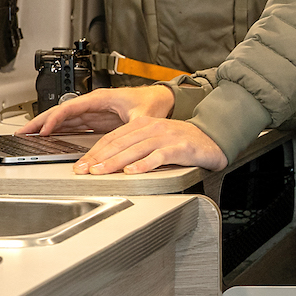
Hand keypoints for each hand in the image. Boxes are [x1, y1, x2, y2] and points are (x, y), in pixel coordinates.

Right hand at [18, 85, 173, 136]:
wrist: (160, 100)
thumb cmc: (151, 101)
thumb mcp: (143, 115)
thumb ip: (133, 125)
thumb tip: (128, 137)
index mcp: (100, 98)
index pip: (70, 108)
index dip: (54, 120)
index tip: (43, 131)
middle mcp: (92, 104)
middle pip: (60, 113)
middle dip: (39, 122)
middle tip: (21, 133)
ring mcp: (91, 113)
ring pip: (62, 120)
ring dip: (44, 127)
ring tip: (26, 136)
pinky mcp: (94, 121)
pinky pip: (70, 126)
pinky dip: (56, 131)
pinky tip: (45, 138)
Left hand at [71, 116, 225, 174]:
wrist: (214, 138)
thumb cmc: (184, 141)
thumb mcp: (156, 138)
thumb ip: (135, 146)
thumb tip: (110, 162)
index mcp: (143, 123)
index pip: (113, 137)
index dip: (94, 151)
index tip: (81, 164)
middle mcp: (152, 127)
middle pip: (120, 143)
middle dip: (99, 158)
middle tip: (84, 170)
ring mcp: (166, 136)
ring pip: (135, 149)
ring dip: (115, 162)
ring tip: (101, 172)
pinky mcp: (180, 147)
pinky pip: (159, 156)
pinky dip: (144, 165)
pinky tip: (133, 172)